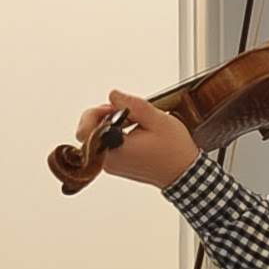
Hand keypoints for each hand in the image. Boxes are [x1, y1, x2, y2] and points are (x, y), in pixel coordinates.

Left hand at [74, 87, 198, 191]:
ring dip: (112, 125)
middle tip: (123, 112)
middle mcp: (109, 161)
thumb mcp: (156, 119)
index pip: (85, 130)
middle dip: (104, 117)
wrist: (184, 173)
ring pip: (98, 139)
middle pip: (89, 133)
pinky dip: (116, 135)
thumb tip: (114, 95)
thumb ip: (132, 104)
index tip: (112, 108)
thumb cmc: (174, 151)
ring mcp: (112, 166)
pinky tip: (134, 131)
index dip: (95, 113)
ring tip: (134, 122)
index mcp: (115, 150)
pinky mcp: (118, 166)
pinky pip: (107, 146)